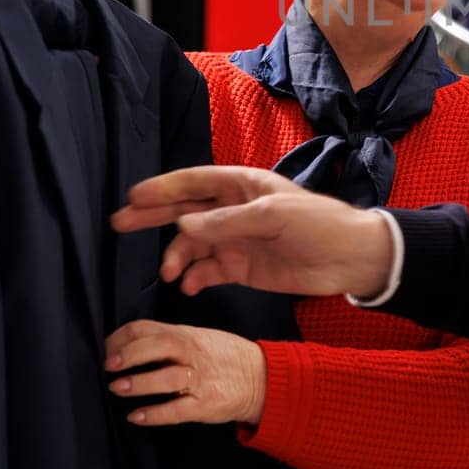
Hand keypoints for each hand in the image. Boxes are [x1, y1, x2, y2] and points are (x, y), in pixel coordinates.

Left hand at [104, 320, 265, 425]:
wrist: (261, 377)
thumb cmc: (224, 357)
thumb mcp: (198, 338)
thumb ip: (167, 339)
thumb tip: (127, 346)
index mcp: (186, 334)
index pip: (148, 328)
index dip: (122, 337)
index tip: (106, 350)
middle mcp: (193, 353)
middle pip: (159, 346)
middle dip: (129, 354)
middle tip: (108, 366)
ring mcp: (200, 379)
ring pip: (168, 378)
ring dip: (140, 382)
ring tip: (118, 388)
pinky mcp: (206, 404)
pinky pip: (178, 409)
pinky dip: (155, 413)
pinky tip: (136, 416)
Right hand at [113, 166, 393, 298]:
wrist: (350, 259)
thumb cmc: (318, 224)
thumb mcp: (273, 217)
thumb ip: (227, 223)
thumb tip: (183, 224)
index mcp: (242, 186)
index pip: (194, 183)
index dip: (163, 188)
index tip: (133, 197)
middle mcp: (233, 211)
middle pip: (184, 211)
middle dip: (152, 218)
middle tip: (119, 224)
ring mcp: (236, 240)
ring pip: (192, 245)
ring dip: (176, 256)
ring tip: (168, 272)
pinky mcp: (241, 268)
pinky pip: (207, 271)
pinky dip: (194, 277)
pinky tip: (187, 285)